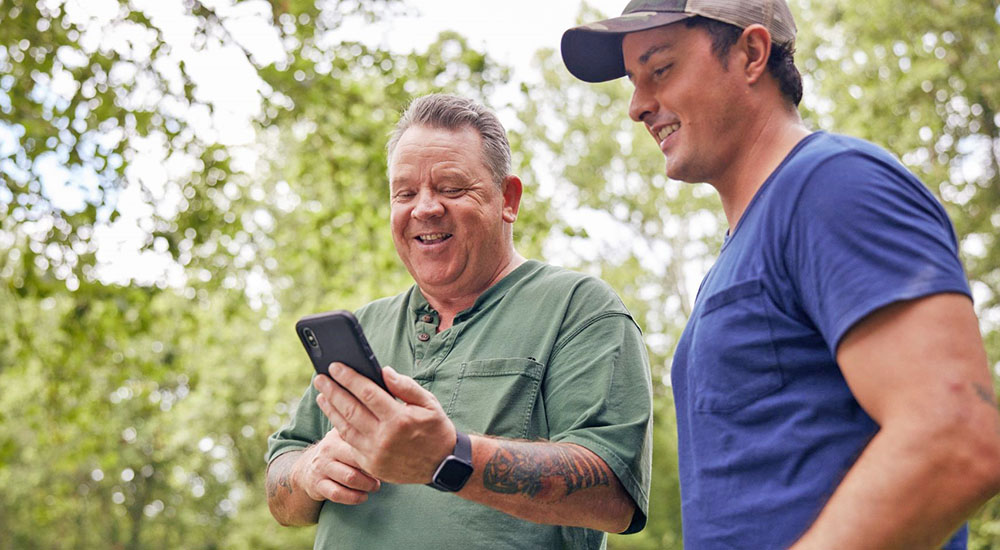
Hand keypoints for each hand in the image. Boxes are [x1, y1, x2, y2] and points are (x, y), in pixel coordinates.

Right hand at [292, 427, 380, 504]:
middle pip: (356, 461)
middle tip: (383, 476)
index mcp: (337, 436)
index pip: (360, 443)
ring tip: (375, 487)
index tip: (388, 459)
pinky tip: (363, 497)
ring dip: (367, 485)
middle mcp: (327, 450)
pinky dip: (354, 498)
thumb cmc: (337, 451)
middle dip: (374, 471)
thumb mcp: (344, 437)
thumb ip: (362, 433)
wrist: (308, 468)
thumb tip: (393, 437)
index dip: (377, 453)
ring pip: (349, 478)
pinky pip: (337, 494)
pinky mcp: (317, 485)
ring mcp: (321, 468)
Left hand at [313, 363, 455, 484]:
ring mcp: (375, 454)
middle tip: (320, 378)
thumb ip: (406, 386)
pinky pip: (350, 444)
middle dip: (333, 391)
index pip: (367, 393)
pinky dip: (339, 428)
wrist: (443, 465)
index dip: (349, 378)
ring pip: (345, 428)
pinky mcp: (371, 465)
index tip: (336, 366)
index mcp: (400, 419)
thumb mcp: (429, 403)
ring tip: (322, 395)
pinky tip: (334, 416)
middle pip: (350, 409)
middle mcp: (384, 437)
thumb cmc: (436, 429)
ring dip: (331, 409)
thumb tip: (384, 371)